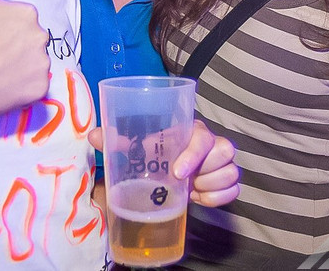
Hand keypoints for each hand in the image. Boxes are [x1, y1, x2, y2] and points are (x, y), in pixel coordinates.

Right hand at [0, 0, 50, 117]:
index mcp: (27, 13)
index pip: (16, 19)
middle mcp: (41, 37)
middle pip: (26, 40)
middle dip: (9, 45)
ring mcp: (41, 66)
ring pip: (29, 62)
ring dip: (14, 66)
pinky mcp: (38, 91)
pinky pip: (32, 87)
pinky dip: (18, 88)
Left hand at [89, 118, 240, 206]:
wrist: (172, 167)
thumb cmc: (157, 153)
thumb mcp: (139, 147)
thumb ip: (119, 141)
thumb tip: (94, 135)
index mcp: (193, 130)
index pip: (203, 137)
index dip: (194, 155)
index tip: (177, 174)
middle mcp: (213, 143)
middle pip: (225, 153)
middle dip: (204, 172)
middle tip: (184, 182)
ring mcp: (223, 163)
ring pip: (231, 173)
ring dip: (211, 186)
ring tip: (191, 189)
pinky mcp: (227, 181)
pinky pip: (234, 190)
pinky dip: (218, 198)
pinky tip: (200, 197)